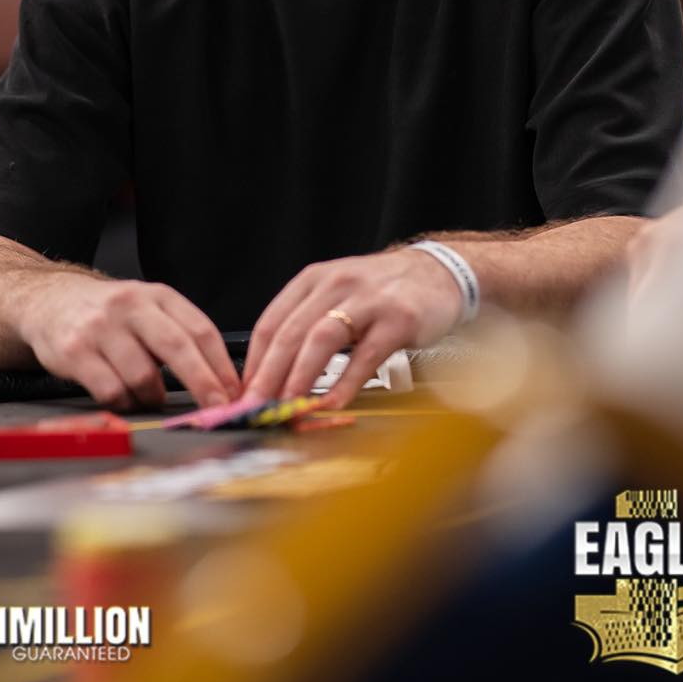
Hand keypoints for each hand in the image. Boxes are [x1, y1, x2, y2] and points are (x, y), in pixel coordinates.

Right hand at [15, 273, 240, 409]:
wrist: (50, 301)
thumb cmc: (111, 314)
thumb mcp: (148, 309)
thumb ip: (179, 335)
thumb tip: (220, 382)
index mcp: (157, 295)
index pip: (199, 329)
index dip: (221, 365)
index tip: (234, 392)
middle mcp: (130, 305)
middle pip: (177, 348)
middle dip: (203, 383)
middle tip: (217, 409)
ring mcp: (101, 327)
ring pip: (143, 376)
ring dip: (154, 397)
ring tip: (151, 397)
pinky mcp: (74, 351)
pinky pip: (110, 390)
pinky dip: (124, 402)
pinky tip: (124, 397)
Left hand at [243, 249, 461, 410]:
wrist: (437, 273)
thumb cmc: (383, 292)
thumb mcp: (338, 296)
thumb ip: (309, 328)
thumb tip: (274, 377)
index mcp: (314, 280)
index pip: (271, 322)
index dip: (254, 362)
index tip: (245, 394)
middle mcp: (336, 284)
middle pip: (291, 332)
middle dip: (269, 375)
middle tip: (257, 408)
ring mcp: (367, 300)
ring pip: (322, 339)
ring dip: (300, 377)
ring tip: (288, 407)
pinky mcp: (397, 319)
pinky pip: (365, 355)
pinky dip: (345, 383)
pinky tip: (333, 403)